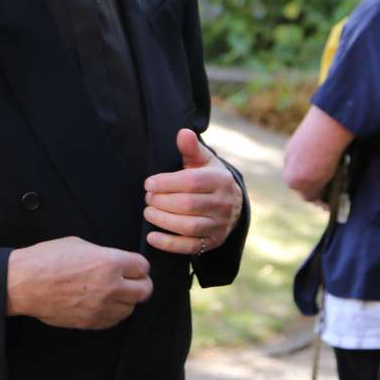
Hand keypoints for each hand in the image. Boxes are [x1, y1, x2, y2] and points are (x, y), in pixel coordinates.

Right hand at [5, 236, 152, 329]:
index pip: (143, 267)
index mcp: (110, 263)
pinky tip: (102, 304)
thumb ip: (104, 255)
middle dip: (140, 284)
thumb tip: (116, 262)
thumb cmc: (47, 259)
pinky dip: (112, 313)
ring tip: (114, 293)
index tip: (134, 266)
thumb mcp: (80, 244)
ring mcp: (101, 308)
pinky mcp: (90, 322)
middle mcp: (111, 287)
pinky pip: (113, 321)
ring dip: (126, 300)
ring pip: (130, 309)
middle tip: (132, 281)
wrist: (24, 283)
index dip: (139, 266)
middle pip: (144, 291)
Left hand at [143, 129, 243, 255]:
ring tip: (148, 212)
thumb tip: (183, 132)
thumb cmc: (209, 178)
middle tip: (147, 198)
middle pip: (188, 205)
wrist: (231, 204)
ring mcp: (219, 225)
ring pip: (189, 226)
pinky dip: (169, 244)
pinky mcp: (213, 242)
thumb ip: (191, 148)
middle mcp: (224, 203)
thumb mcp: (203, 161)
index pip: (192, 182)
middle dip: (162, 202)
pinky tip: (152, 237)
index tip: (149, 183)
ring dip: (163, 220)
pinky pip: (190, 247)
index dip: (167, 183)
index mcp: (221, 180)